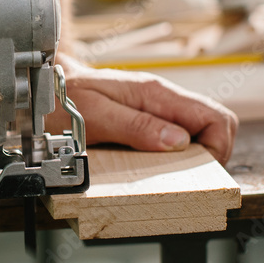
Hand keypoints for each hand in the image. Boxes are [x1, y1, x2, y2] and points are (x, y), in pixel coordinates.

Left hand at [48, 54, 238, 164]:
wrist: (46, 85)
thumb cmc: (63, 97)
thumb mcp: (94, 114)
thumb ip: (136, 125)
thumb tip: (177, 142)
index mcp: (156, 94)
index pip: (215, 117)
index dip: (217, 148)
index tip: (198, 170)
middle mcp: (162, 99)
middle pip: (214, 125)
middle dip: (211, 155)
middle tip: (187, 177)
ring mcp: (156, 109)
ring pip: (198, 133)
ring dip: (192, 157)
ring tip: (168, 175)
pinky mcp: (147, 120)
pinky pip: (176, 138)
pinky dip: (174, 156)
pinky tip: (155, 168)